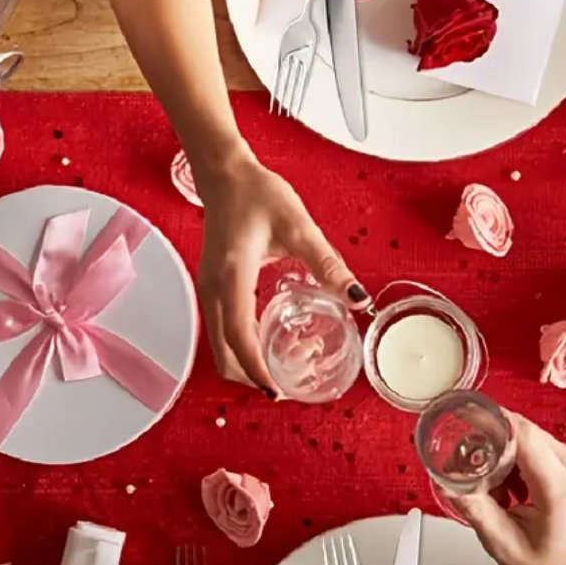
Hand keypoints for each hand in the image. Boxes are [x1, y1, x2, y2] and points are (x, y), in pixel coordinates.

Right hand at [194, 150, 369, 393]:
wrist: (224, 174)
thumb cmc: (256, 193)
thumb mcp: (299, 226)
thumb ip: (327, 263)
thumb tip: (358, 296)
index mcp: (232, 275)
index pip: (239, 335)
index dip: (256, 368)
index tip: (277, 390)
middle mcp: (213, 289)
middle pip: (223, 352)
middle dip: (253, 375)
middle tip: (288, 384)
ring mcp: (208, 290)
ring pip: (219, 346)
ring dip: (247, 363)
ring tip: (285, 365)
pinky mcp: (212, 289)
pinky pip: (221, 331)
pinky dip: (242, 347)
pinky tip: (272, 342)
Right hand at [453, 414, 565, 564]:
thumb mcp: (504, 543)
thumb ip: (474, 508)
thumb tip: (447, 482)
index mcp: (560, 486)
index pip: (521, 433)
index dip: (489, 419)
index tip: (463, 415)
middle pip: (522, 432)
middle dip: (492, 444)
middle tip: (474, 471)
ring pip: (528, 436)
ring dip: (505, 454)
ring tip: (499, 490)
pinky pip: (539, 445)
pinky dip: (519, 459)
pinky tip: (513, 487)